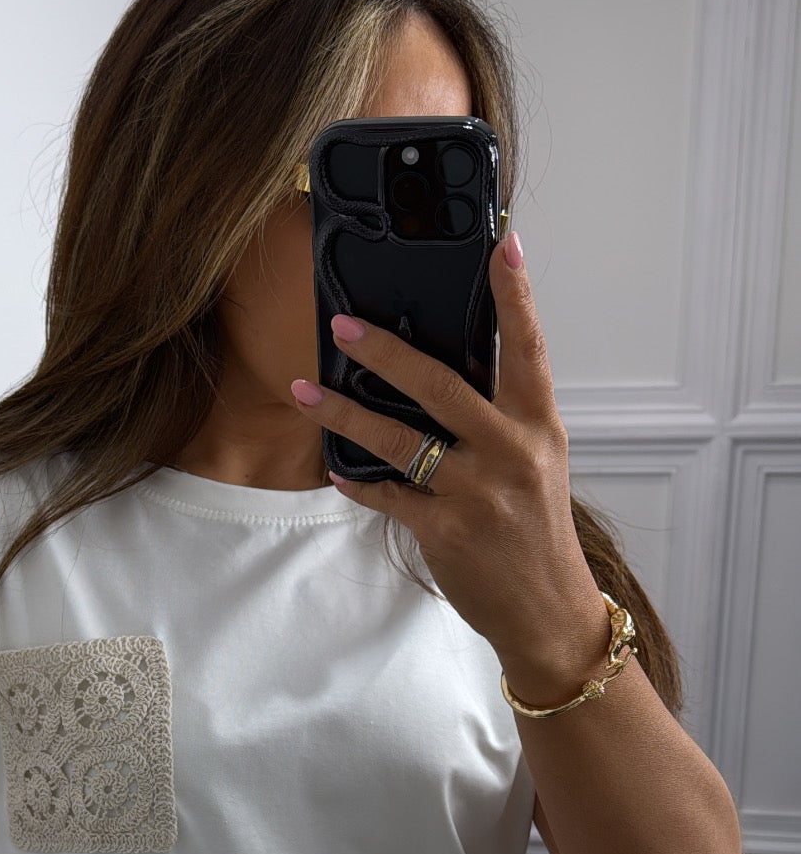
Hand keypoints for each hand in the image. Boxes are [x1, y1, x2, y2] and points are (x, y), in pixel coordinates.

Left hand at [291, 230, 602, 671]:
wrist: (548, 611)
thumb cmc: (535, 532)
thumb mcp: (535, 463)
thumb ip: (499, 418)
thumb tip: (440, 373)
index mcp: (538, 426)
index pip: (528, 347)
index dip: (515, 294)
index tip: (501, 243)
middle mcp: (511, 452)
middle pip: (441, 384)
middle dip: (385, 351)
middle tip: (342, 326)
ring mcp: (477, 493)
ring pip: (399, 439)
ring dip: (345, 413)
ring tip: (306, 392)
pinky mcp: (446, 530)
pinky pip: (387, 495)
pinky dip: (358, 480)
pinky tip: (338, 469)